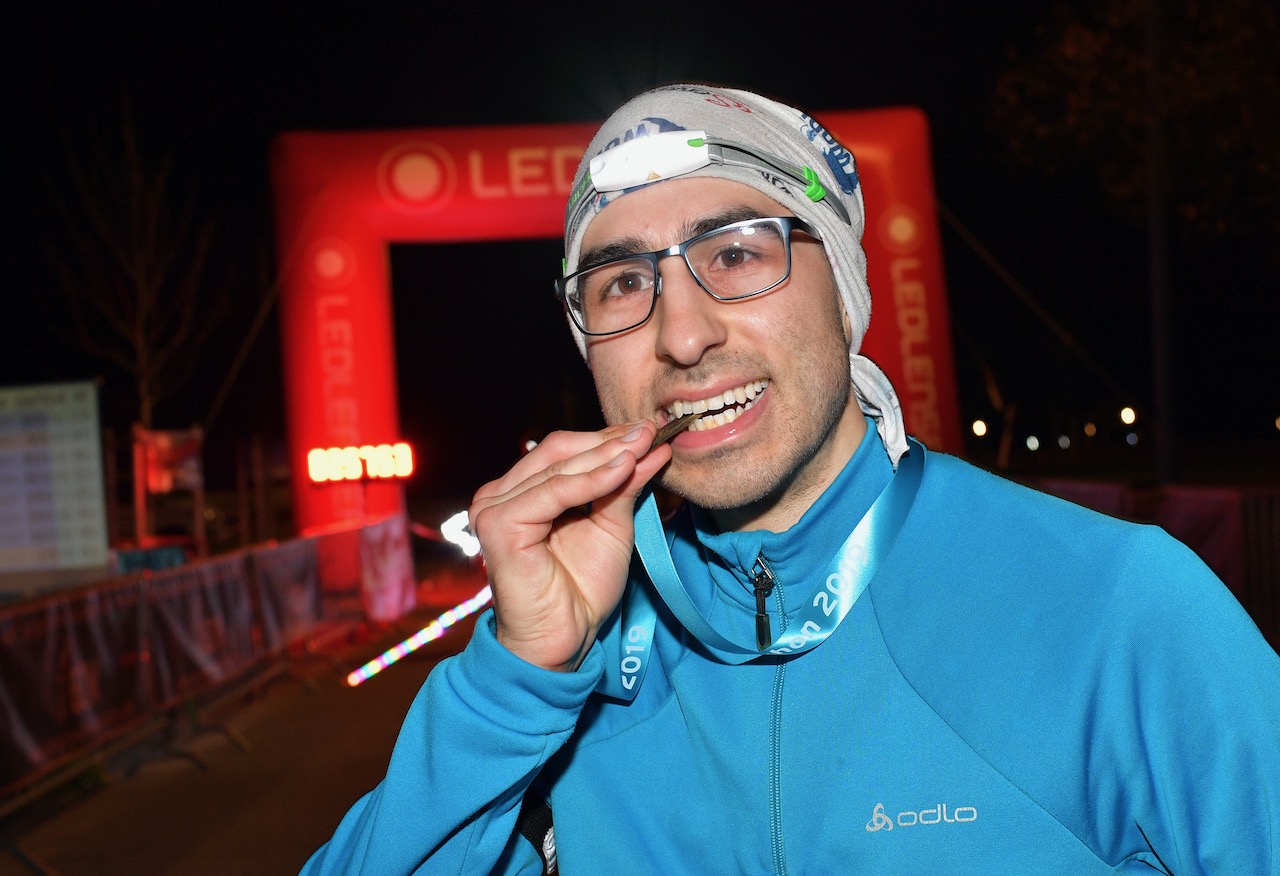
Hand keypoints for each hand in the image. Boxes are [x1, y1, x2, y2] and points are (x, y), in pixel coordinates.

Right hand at [468, 421, 670, 671]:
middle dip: (609, 440)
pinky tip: (624, 469)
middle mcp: (500, 494)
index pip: (564, 450)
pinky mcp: (499, 525)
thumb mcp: (611, 526)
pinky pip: (554, 492)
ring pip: (558, 467)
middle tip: (652, 431)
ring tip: (644, 445)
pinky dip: (592, 480)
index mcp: (521, 491)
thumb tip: (652, 447)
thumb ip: (624, 486)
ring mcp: (494, 507)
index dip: (607, 437)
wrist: (561, 642)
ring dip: (606, 454)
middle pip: (559, 450)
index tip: (651, 430)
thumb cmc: (581, 590)